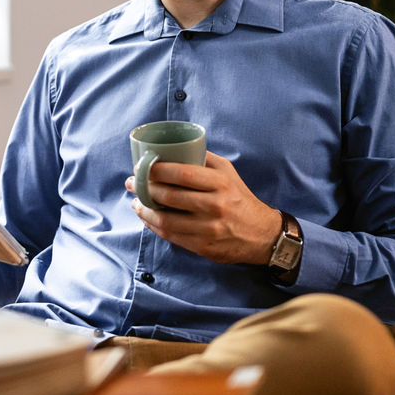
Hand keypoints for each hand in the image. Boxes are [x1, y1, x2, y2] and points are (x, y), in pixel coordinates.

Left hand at [127, 152, 282, 264]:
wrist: (262, 235)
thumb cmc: (239, 198)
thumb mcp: (228, 172)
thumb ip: (204, 159)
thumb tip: (173, 147)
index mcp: (221, 183)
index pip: (183, 174)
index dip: (157, 171)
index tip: (141, 167)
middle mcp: (215, 206)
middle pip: (170, 197)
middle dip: (144, 189)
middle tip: (132, 183)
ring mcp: (209, 229)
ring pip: (166, 220)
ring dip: (144, 210)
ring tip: (135, 202)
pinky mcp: (203, 246)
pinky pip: (171, 236)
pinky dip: (154, 226)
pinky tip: (147, 218)